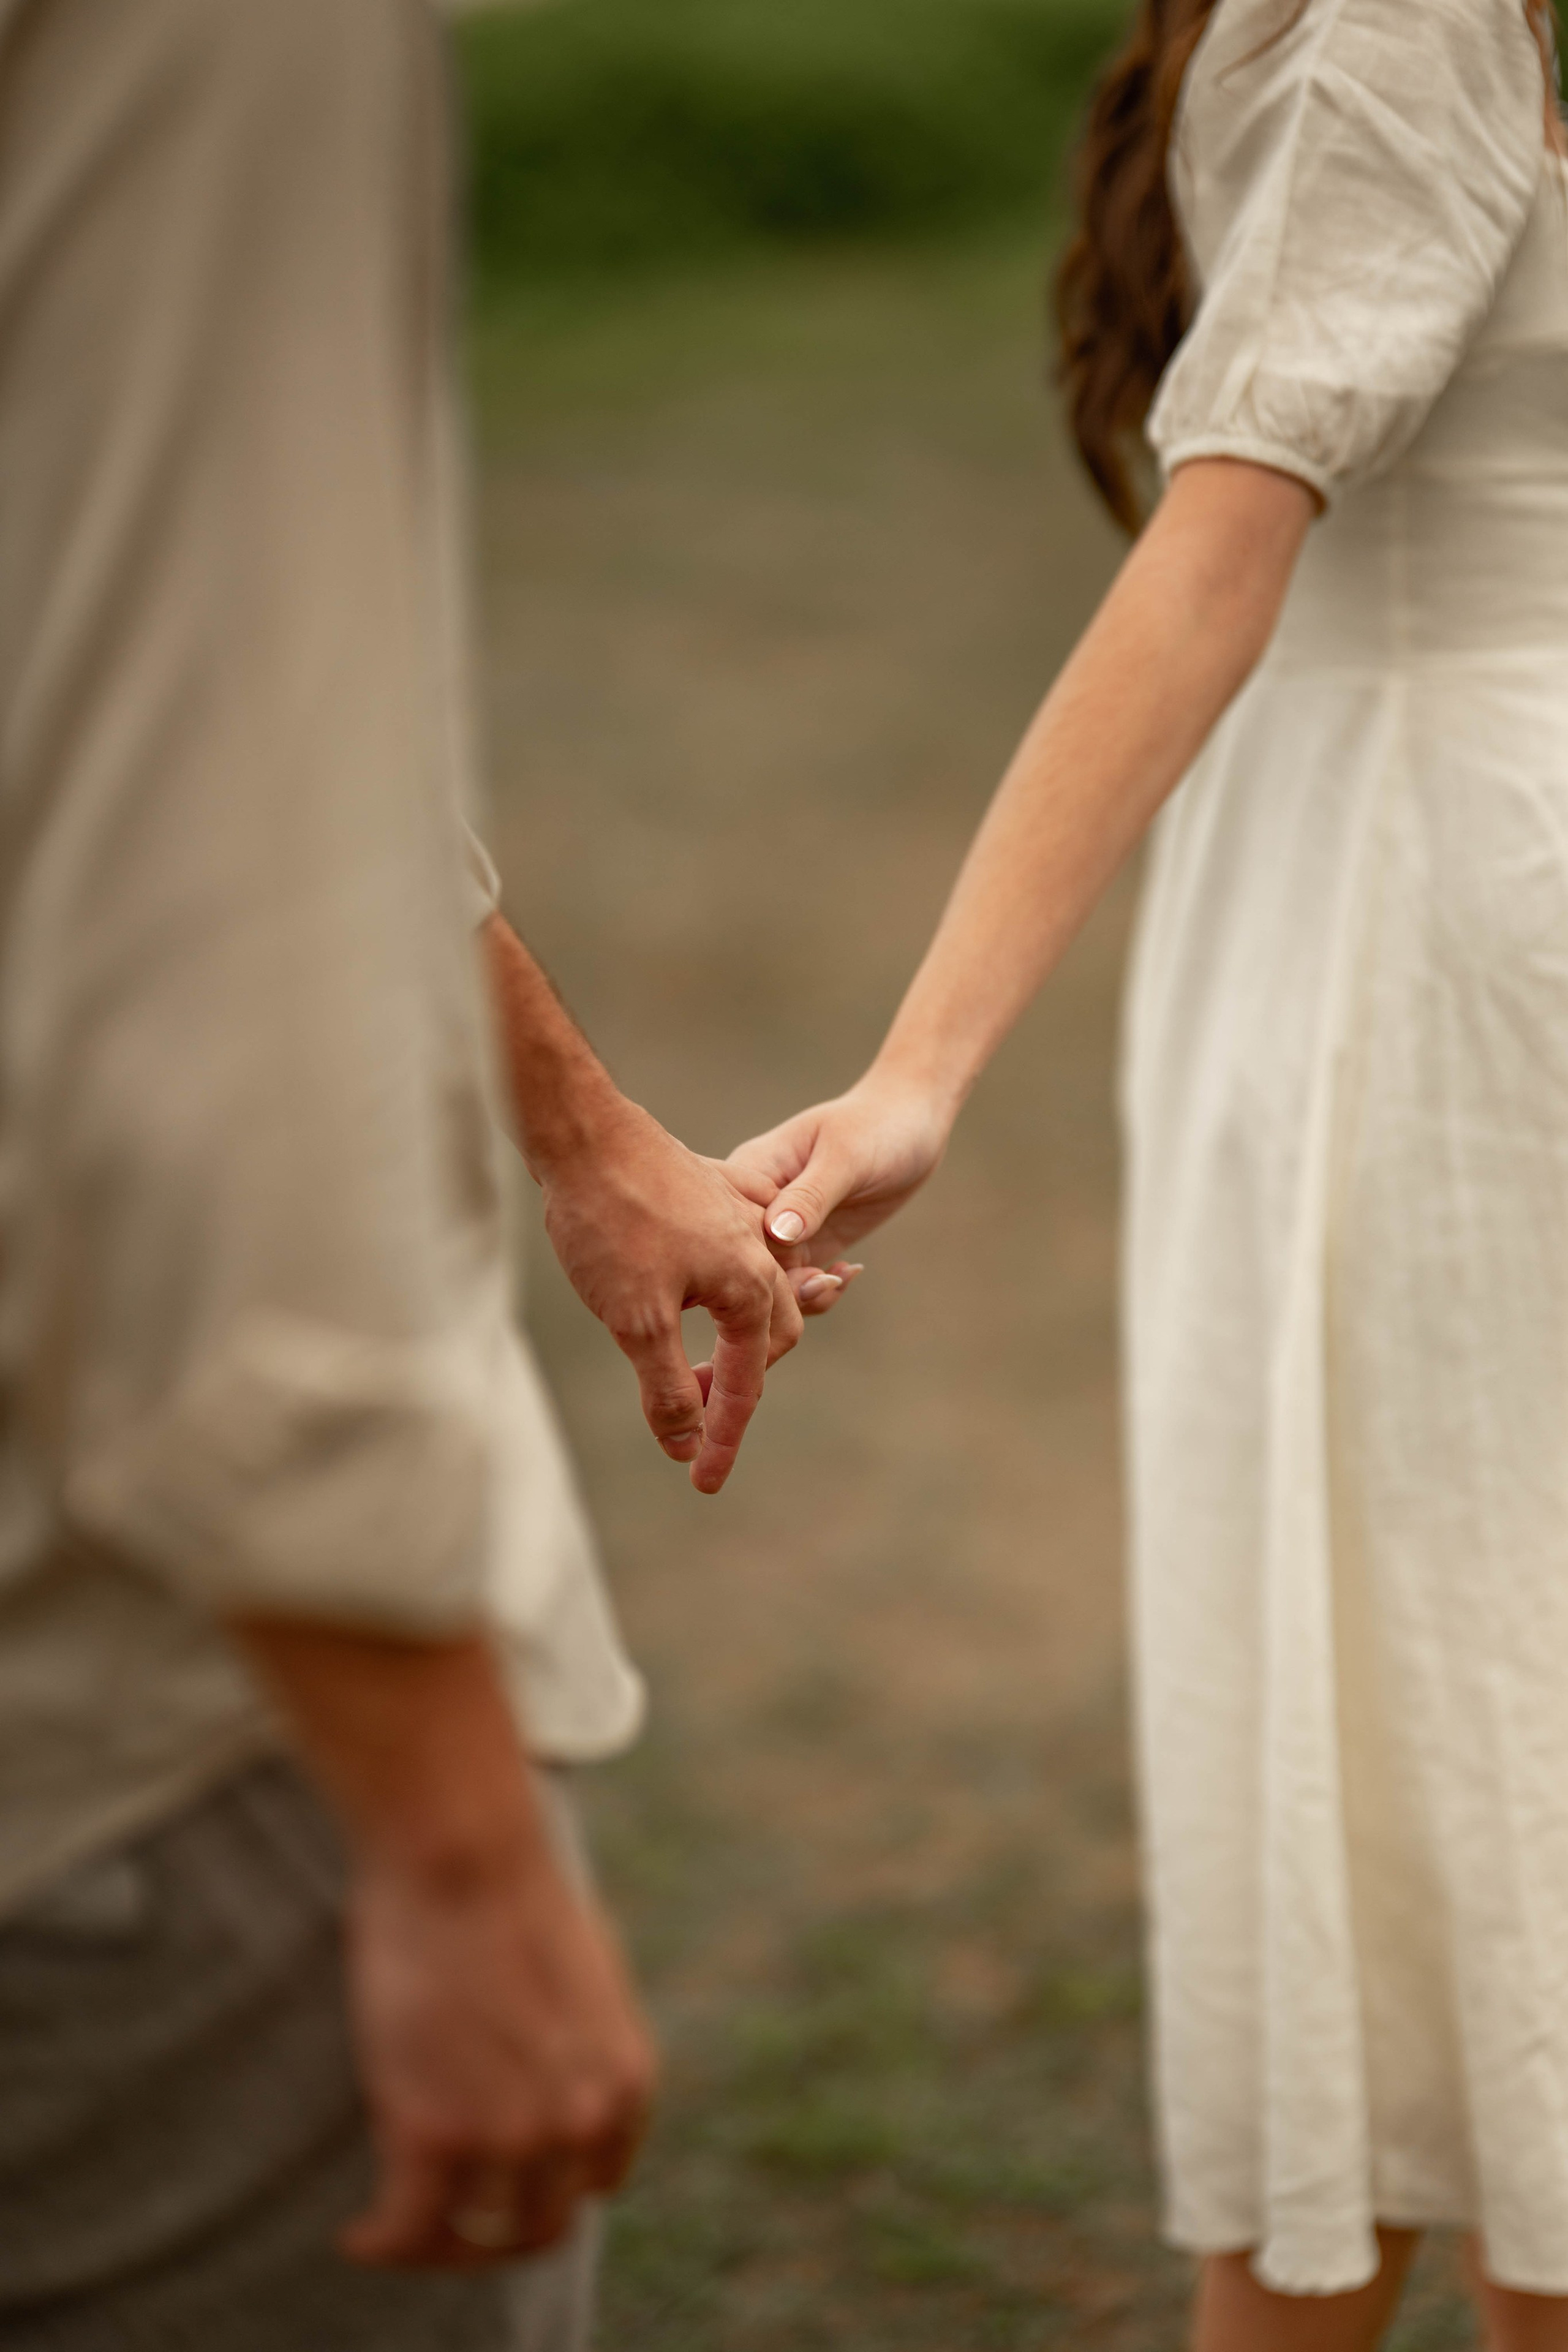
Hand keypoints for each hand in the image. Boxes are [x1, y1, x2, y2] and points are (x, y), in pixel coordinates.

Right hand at [341, 1845, 655, 2268]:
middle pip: (536, 2226)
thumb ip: (578, 2046)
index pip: (593, 2181)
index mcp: (625, 2082)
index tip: (501, 2183)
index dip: (546, 2185)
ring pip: (468, 2237)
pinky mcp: (432, 2132)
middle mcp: (579, 2122)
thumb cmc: (509, 1892)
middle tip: (446, 2220)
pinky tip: (361, 2237)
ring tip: (397, 2225)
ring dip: (433, 2242)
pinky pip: (407, 2228)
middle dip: (491, 2232)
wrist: (464, 1855)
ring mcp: (509, 2134)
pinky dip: (380, 2242)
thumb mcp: (585, 1976)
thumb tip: (548, 2077)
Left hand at [539, 1094, 837, 1493]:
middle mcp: (756, 1251)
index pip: (746, 1381)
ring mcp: (733, 1223)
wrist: (584, 1132)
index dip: (723, 1437)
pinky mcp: (704, 1204)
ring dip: (728, 1347)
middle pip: (767, 1341)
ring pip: (747, 1300)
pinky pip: (727, 1266)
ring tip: (694, 1381)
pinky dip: (716, 1303)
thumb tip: (688, 1446)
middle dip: (735, 1392)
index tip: (703, 1483)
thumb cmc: (610, 1222)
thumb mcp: (637, 1321)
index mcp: (750, 1284)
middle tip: (692, 1430)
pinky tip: (689, 1309)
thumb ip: (667, 1390)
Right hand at [727, 1073, 951, 1268]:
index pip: (733, 1226)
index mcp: (752, 1170)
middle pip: (746, 1262)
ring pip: (772, 1282)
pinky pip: (800, 1282)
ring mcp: (783, 1227)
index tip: (796, 1271)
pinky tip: (849, 1272)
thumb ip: (811, 1196)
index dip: (753, 1260)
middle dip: (781, 1286)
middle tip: (825, 1282)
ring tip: (837, 1281)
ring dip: (803, 1294)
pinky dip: (821, 1290)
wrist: (912, 1123)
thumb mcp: (845, 1157)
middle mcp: (759, 1203)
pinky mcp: (811, 1243)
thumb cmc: (877, 1126)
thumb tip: (776, 1234)